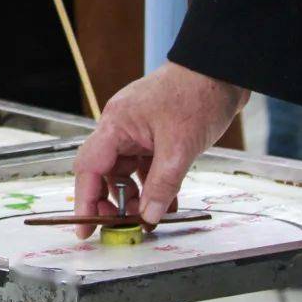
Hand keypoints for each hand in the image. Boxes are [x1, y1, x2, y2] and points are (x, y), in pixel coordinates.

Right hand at [74, 62, 246, 234]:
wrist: (218, 72)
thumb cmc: (195, 98)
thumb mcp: (180, 147)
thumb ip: (162, 184)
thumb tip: (149, 216)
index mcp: (116, 123)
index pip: (90, 166)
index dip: (84, 199)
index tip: (83, 229)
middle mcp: (120, 127)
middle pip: (103, 171)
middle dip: (109, 201)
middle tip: (123, 228)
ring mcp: (136, 130)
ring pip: (124, 171)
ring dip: (134, 197)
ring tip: (149, 219)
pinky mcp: (153, 134)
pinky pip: (144, 166)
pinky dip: (151, 186)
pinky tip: (165, 204)